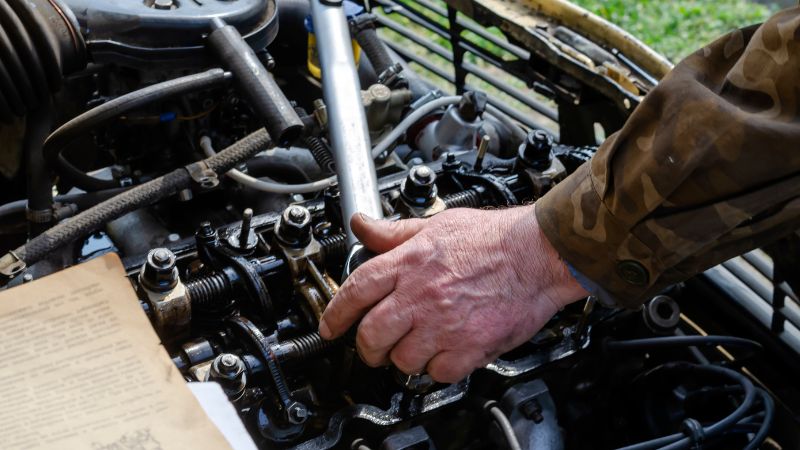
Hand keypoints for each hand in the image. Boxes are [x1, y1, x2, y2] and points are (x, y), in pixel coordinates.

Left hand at [318, 204, 587, 382]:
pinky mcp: (469, 346)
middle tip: (373, 349)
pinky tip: (445, 355)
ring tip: (415, 349)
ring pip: (401, 359)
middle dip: (367, 347)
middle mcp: (421, 294)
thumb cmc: (494, 238)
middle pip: (371, 334)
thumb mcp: (437, 225)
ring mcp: (444, 323)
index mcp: (409, 263)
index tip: (330, 327)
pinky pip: (438, 373)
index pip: (356, 290)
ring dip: (404, 359)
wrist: (539, 254)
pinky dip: (437, 370)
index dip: (336, 313)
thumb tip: (363, 225)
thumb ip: (395, 232)